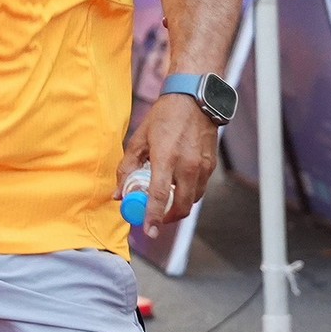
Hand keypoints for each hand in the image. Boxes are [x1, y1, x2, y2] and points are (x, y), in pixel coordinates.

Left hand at [117, 94, 219, 233]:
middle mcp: (188, 165)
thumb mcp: (139, 139)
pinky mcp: (211, 165)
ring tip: (165, 197)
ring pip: (192, 200)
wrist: (194, 99)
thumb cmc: (163, 117)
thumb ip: (127, 168)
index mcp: (166, 158)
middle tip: (155, 219)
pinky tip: (178, 182)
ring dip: (178, 205)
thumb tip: (118, 194)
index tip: (148, 231)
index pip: (159, 197)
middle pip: (181, 207)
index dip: (153, 217)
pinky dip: (188, 192)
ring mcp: (203, 166)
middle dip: (167, 218)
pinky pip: (200, 188)